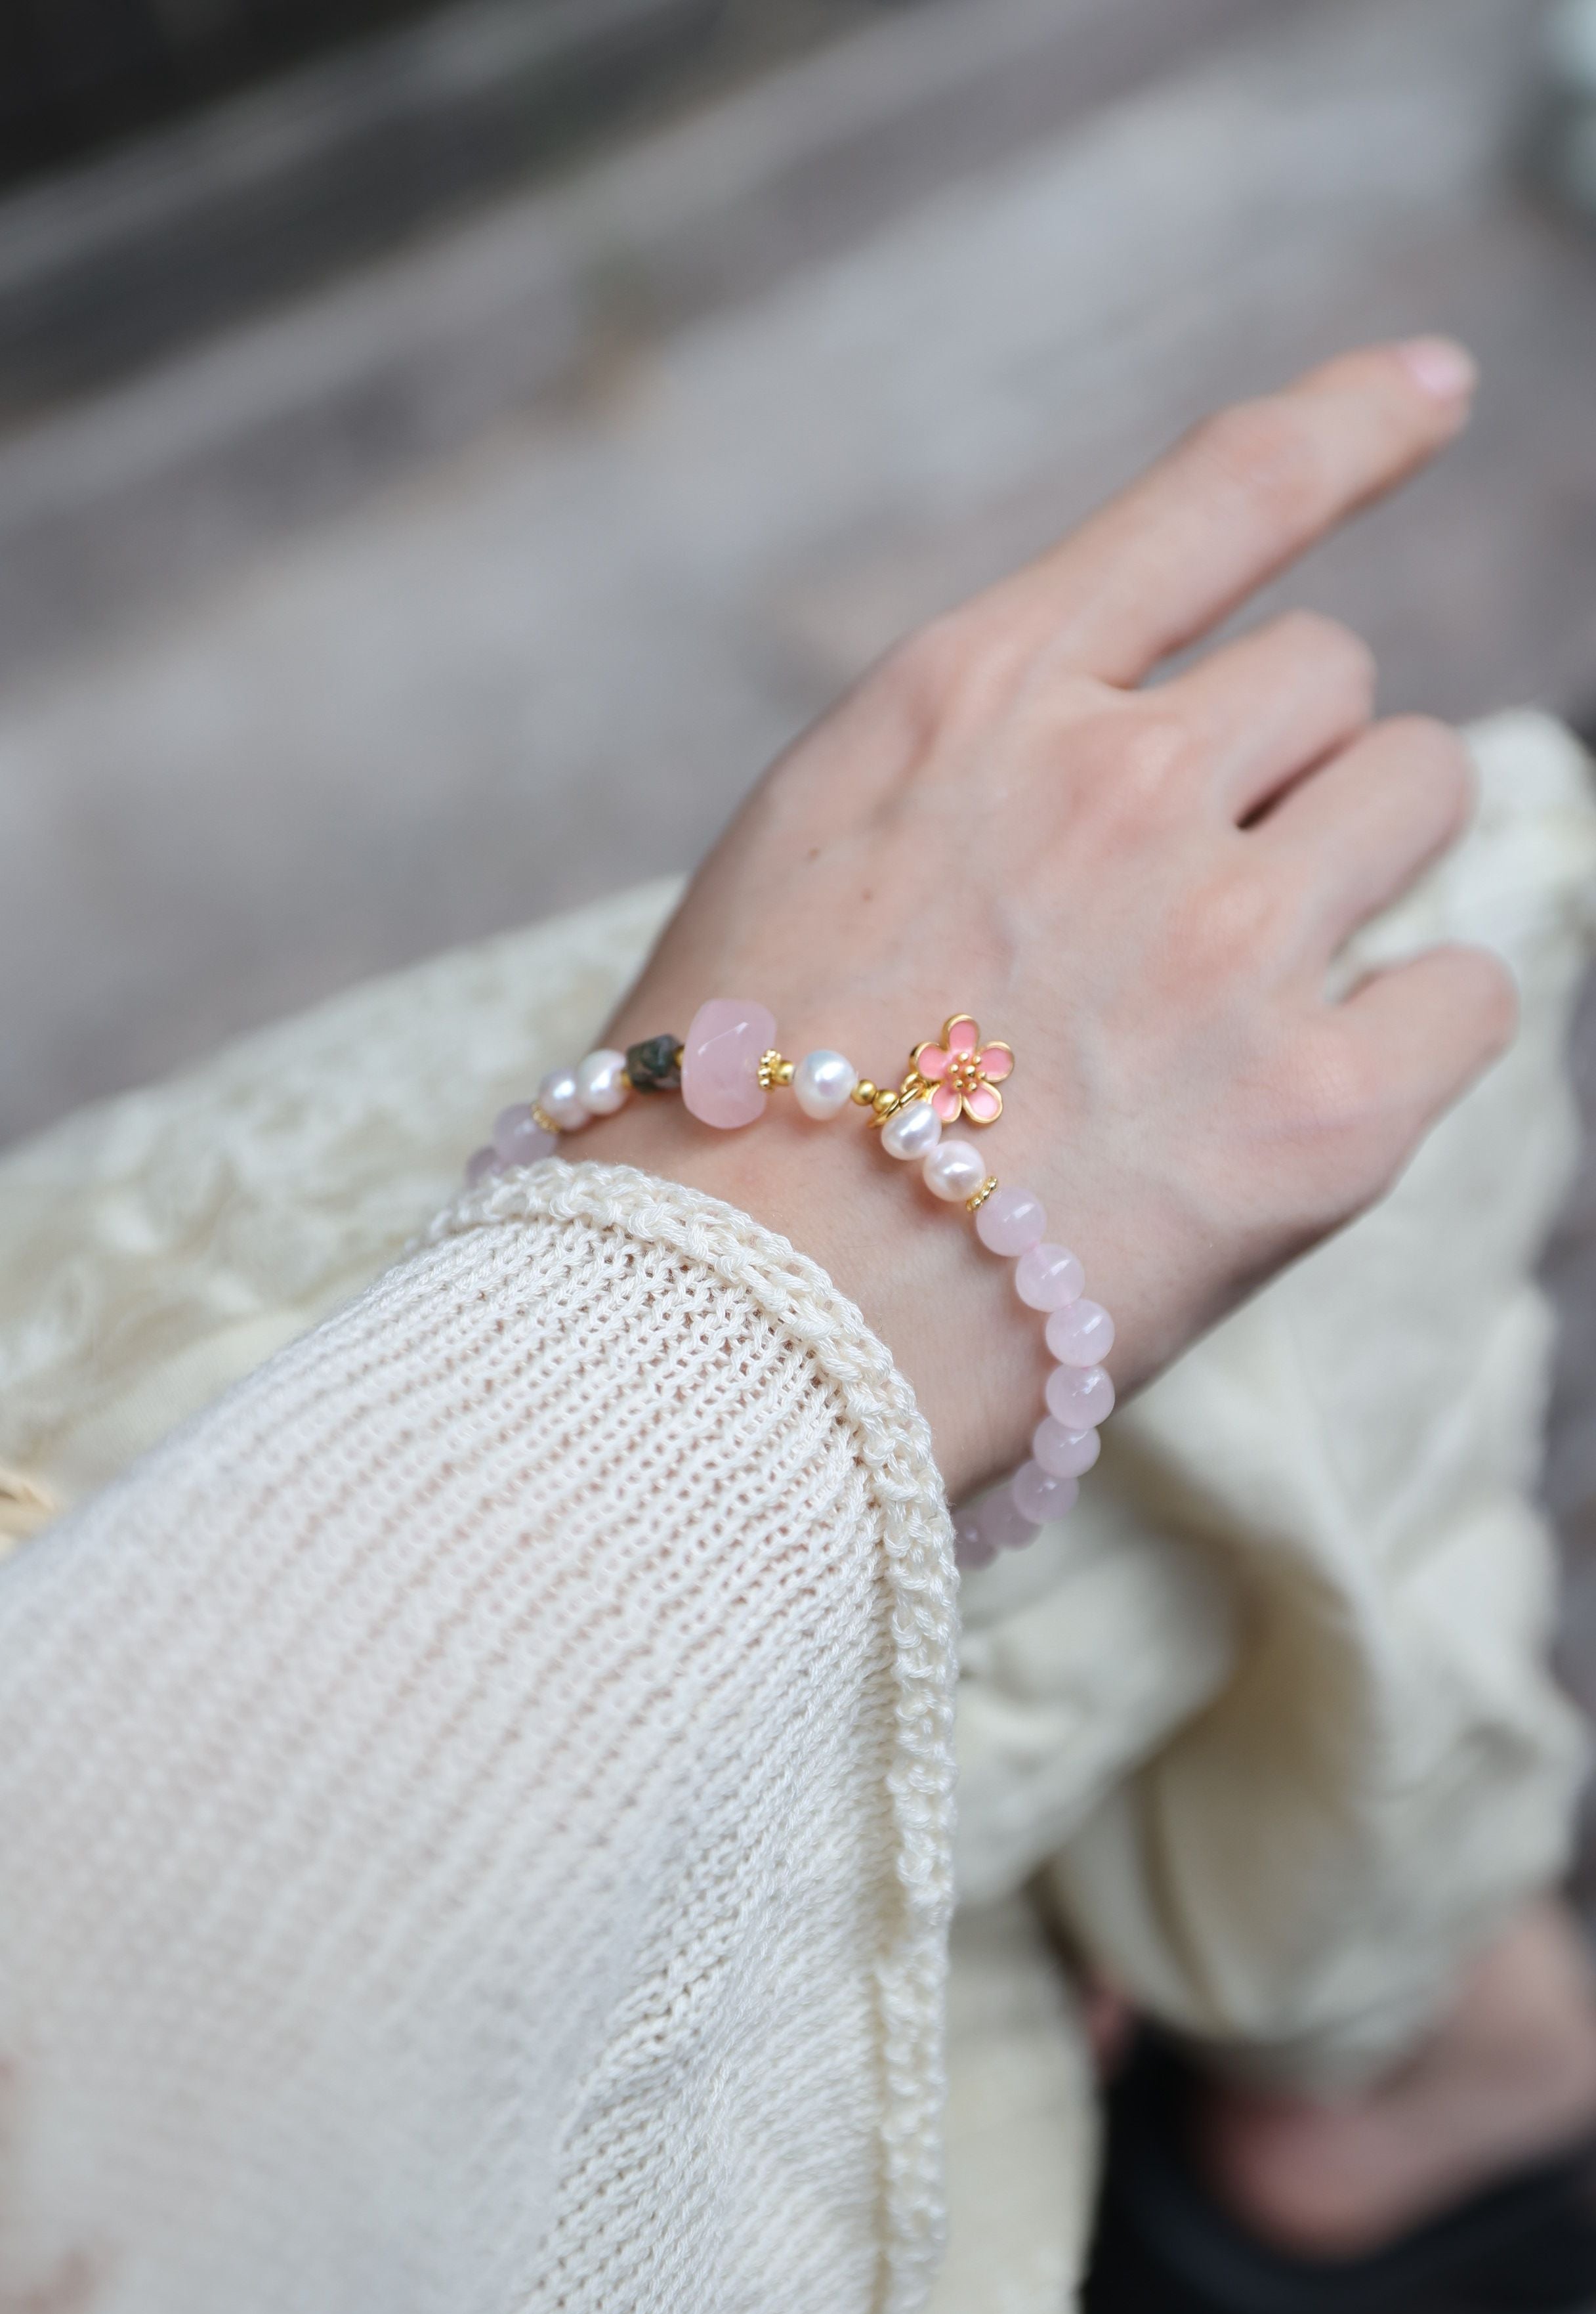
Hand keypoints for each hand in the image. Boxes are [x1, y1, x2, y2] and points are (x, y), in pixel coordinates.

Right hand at [579, 340, 1510, 1500]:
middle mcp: (1118, 787)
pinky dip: (1412, 1029)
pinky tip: (1295, 1095)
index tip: (1435, 390)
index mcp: (976, 700)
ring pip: (1420, 795)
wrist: (728, 1336)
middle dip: (1279, 772)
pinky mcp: (1320, 1117)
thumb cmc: (731, 1109)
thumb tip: (1155, 745)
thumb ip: (987, 765)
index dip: (1345, 427)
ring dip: (1353, 871)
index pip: (1217, 497)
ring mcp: (1229, 949)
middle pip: (1330, 679)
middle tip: (1186, 905)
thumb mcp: (812, 852)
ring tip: (1232, 998)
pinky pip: (1476, 990)